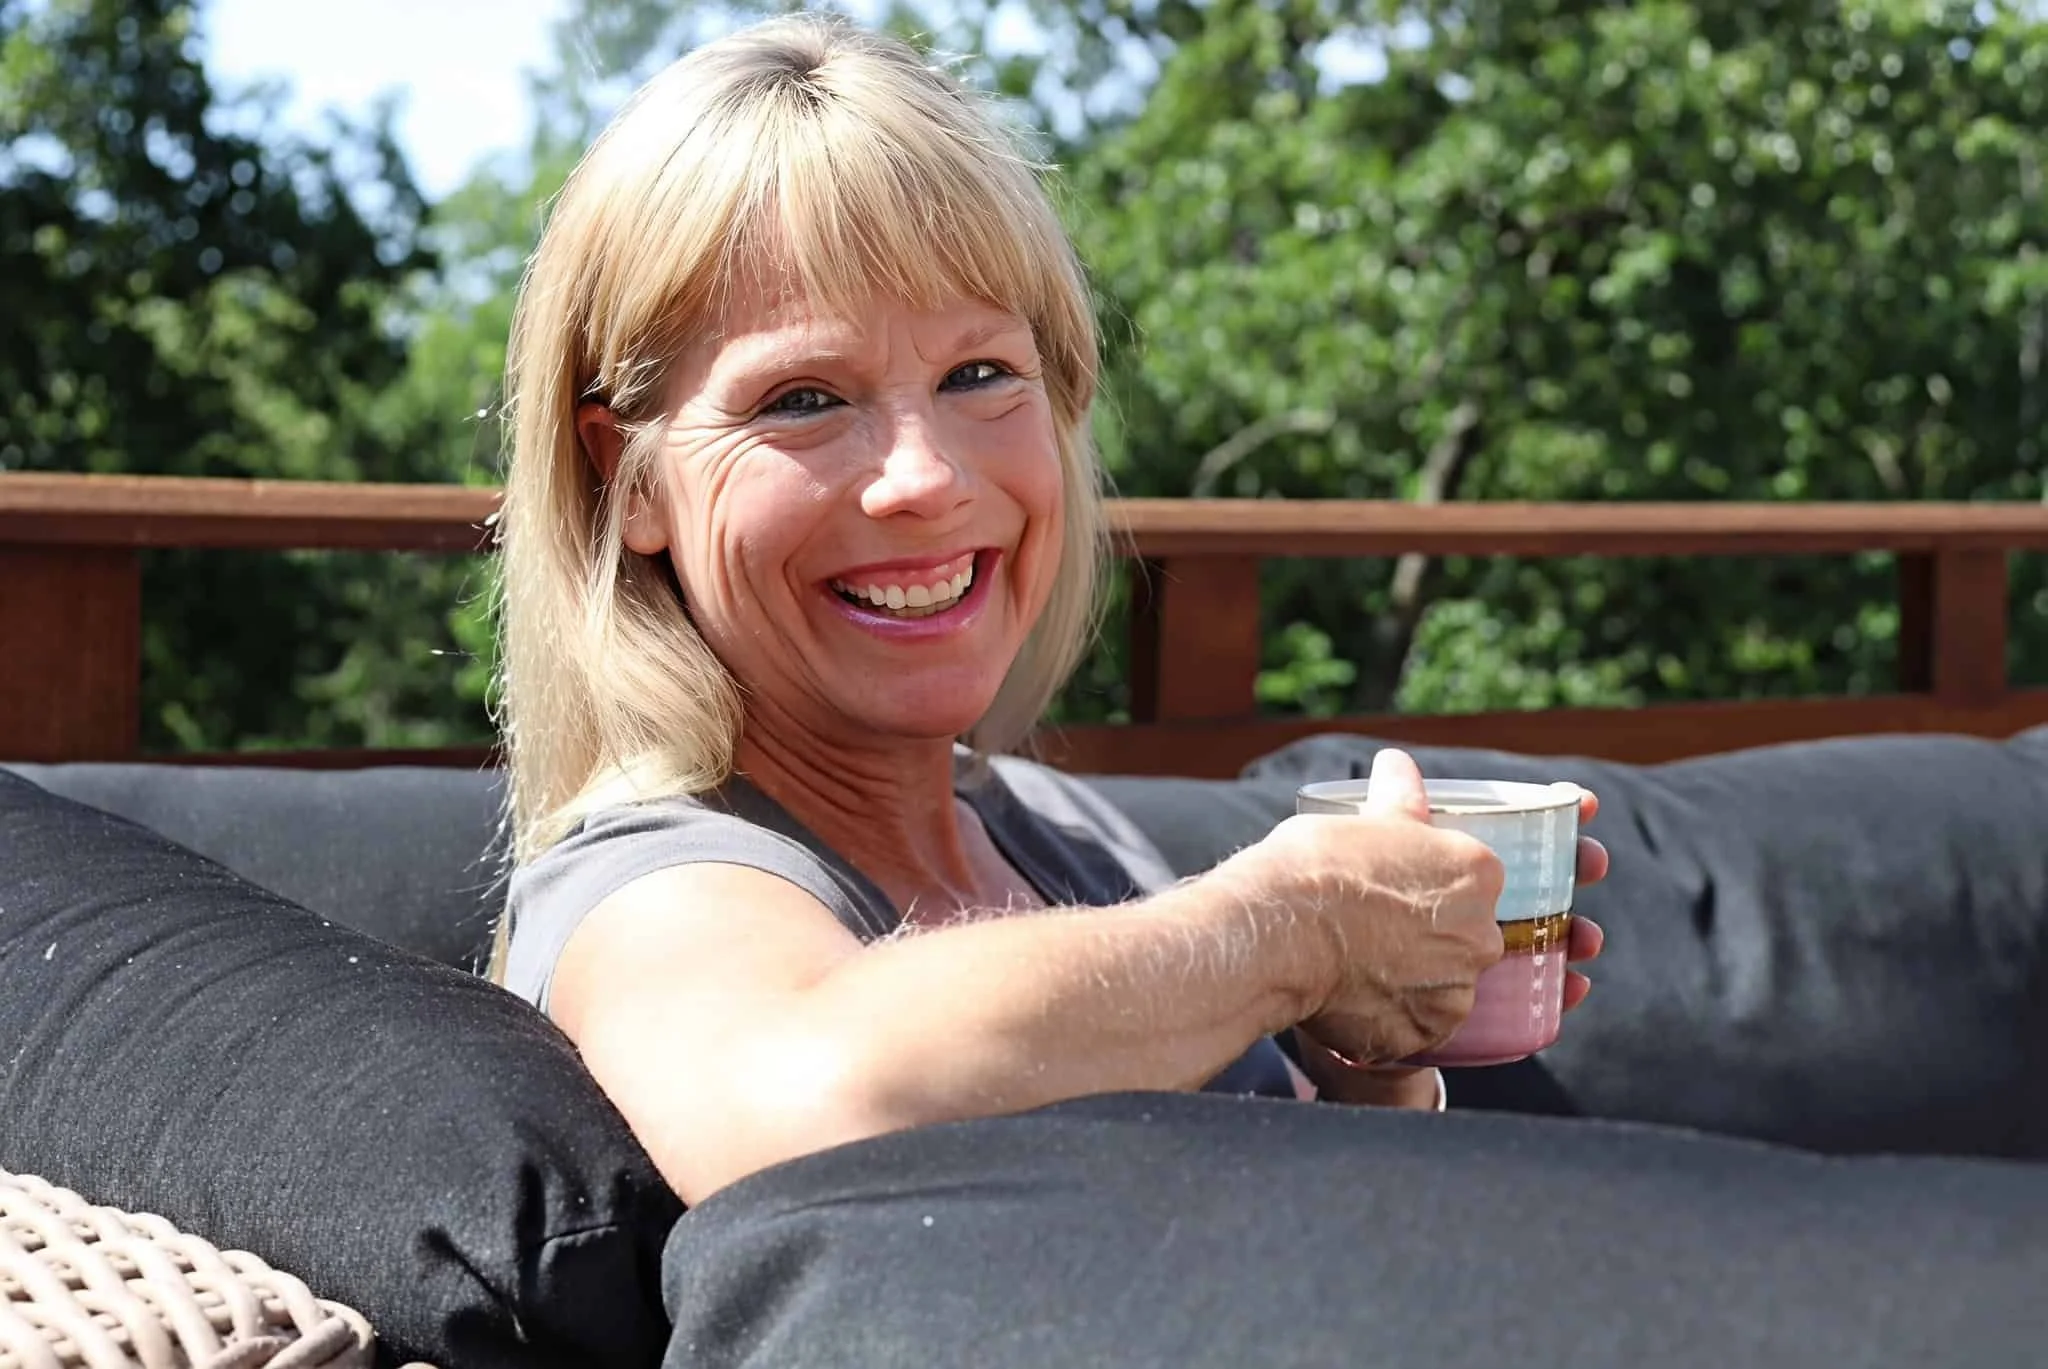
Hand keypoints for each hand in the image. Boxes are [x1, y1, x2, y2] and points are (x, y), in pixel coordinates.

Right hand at [1217, 749, 1506, 1065]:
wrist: (1279, 930)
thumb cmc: (1319, 865)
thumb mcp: (1365, 818)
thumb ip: (1397, 794)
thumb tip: (1397, 763)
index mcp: (1478, 875)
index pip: (1476, 883)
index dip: (1434, 888)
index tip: (1402, 892)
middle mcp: (1481, 936)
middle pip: (1466, 938)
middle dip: (1430, 937)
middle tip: (1376, 930)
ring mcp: (1456, 991)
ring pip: (1443, 987)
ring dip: (1414, 981)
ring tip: (1360, 966)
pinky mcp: (1425, 1035)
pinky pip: (1417, 1027)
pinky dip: (1392, 1017)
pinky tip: (1356, 998)